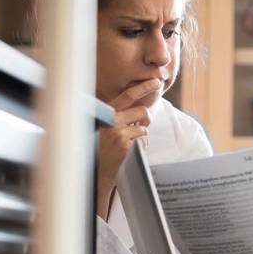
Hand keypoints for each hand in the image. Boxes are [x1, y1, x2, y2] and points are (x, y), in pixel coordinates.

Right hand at [96, 80, 159, 217]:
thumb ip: (123, 118)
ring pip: (144, 129)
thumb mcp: (109, 129)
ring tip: (128, 145)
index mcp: (107, 114)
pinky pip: (144, 141)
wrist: (96, 171)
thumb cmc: (104, 149)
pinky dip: (141, 148)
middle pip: (142, 112)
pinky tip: (128, 153)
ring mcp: (118, 132)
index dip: (143, 87)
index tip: (156, 81)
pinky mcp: (124, 145)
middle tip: (140, 128)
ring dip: (141, 137)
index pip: (127, 96)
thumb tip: (143, 110)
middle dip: (146, 121)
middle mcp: (111, 120)